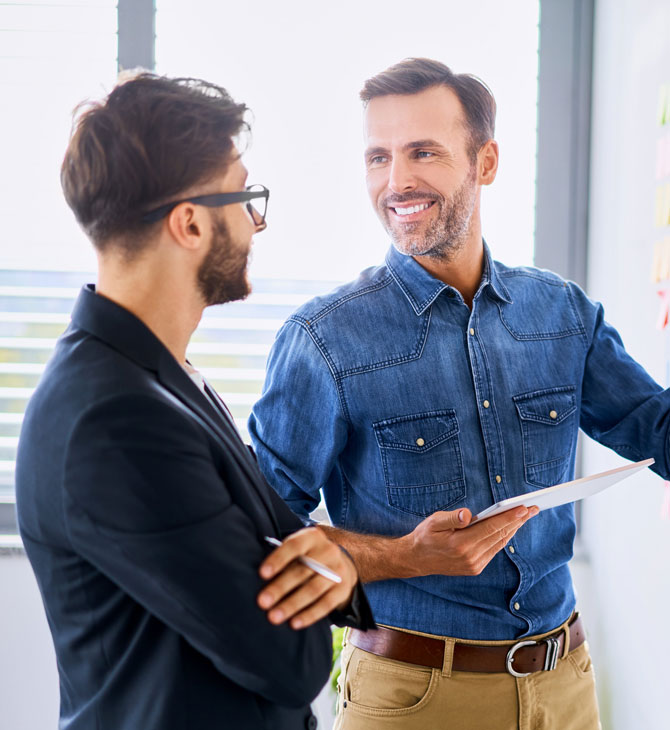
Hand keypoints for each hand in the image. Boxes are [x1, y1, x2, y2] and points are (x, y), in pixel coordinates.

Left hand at [257, 526, 357, 629]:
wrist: (340, 563)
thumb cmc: (307, 557)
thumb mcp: (298, 549)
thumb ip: (282, 557)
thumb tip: (255, 575)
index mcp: (312, 537)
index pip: (294, 546)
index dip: (278, 559)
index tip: (262, 574)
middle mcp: (328, 550)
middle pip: (302, 571)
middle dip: (280, 587)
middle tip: (262, 602)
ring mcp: (338, 570)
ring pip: (313, 589)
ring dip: (292, 604)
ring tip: (274, 617)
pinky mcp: (343, 589)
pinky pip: (326, 604)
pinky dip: (309, 615)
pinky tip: (294, 623)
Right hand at [406, 506, 538, 576]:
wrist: (417, 559)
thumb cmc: (425, 536)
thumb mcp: (433, 522)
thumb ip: (451, 517)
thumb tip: (468, 515)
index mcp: (460, 544)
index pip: (491, 528)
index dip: (509, 518)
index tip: (524, 508)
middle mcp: (470, 557)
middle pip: (500, 535)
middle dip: (518, 521)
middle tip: (533, 508)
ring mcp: (474, 564)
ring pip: (500, 543)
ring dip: (514, 529)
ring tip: (525, 516)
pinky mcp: (475, 568)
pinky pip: (494, 550)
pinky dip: (504, 538)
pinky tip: (510, 527)